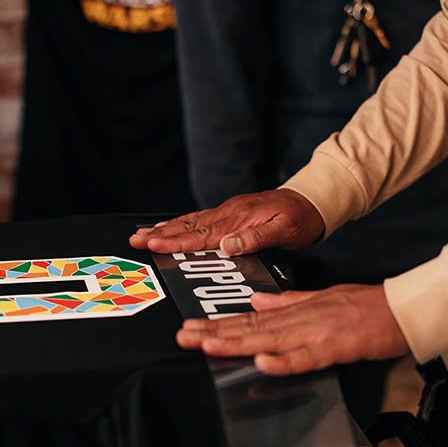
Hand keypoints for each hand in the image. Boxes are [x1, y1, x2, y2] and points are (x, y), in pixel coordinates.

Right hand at [129, 189, 324, 255]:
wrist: (312, 201)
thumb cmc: (300, 218)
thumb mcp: (285, 230)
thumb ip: (256, 238)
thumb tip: (228, 245)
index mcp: (239, 218)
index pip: (202, 234)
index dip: (176, 241)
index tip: (154, 245)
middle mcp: (229, 213)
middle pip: (188, 226)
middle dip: (160, 234)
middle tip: (136, 241)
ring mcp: (228, 212)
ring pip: (190, 222)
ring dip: (165, 229)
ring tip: (142, 235)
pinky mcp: (230, 214)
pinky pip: (199, 220)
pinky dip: (180, 225)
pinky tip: (168, 228)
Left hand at [176, 284, 409, 375]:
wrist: (402, 308)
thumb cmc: (365, 305)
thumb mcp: (320, 297)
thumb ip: (287, 301)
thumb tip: (257, 302)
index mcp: (295, 310)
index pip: (248, 319)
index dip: (218, 324)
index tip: (192, 327)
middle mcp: (299, 320)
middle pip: (251, 328)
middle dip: (215, 333)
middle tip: (184, 337)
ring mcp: (315, 334)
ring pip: (269, 340)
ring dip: (238, 344)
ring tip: (209, 346)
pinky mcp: (334, 348)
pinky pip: (305, 358)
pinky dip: (284, 361)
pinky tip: (262, 363)